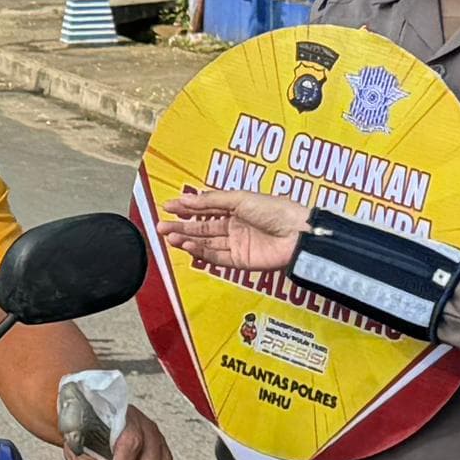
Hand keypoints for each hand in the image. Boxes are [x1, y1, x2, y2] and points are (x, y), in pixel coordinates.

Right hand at [157, 186, 303, 279]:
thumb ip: (211, 200)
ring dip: (187, 239)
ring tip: (168, 236)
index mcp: (237, 208)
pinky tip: (186, 246)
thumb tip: (187, 198)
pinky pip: (216, 257)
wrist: (297, 234)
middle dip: (181, 226)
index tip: (167, 207)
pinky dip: (200, 252)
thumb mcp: (240, 199)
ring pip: (206, 243)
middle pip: (203, 227)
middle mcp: (236, 226)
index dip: (187, 208)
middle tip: (161, 226)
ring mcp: (237, 244)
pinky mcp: (240, 261)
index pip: (206, 208)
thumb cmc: (275, 210)